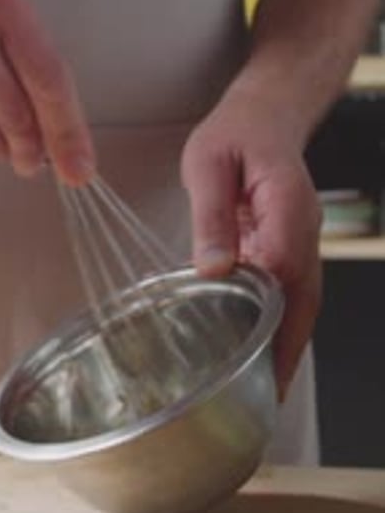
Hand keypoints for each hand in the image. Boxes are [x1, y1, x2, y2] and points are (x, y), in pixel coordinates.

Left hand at [181, 89, 321, 399]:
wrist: (266, 113)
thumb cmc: (236, 133)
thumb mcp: (209, 164)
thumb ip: (211, 216)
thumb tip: (212, 268)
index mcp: (287, 210)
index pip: (284, 275)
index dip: (274, 323)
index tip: (261, 362)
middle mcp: (304, 230)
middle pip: (305, 300)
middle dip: (290, 351)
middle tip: (269, 399)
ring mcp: (304, 238)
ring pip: (304, 300)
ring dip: (290, 342)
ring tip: (268, 388)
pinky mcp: (293, 243)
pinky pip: (294, 289)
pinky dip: (284, 322)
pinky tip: (265, 346)